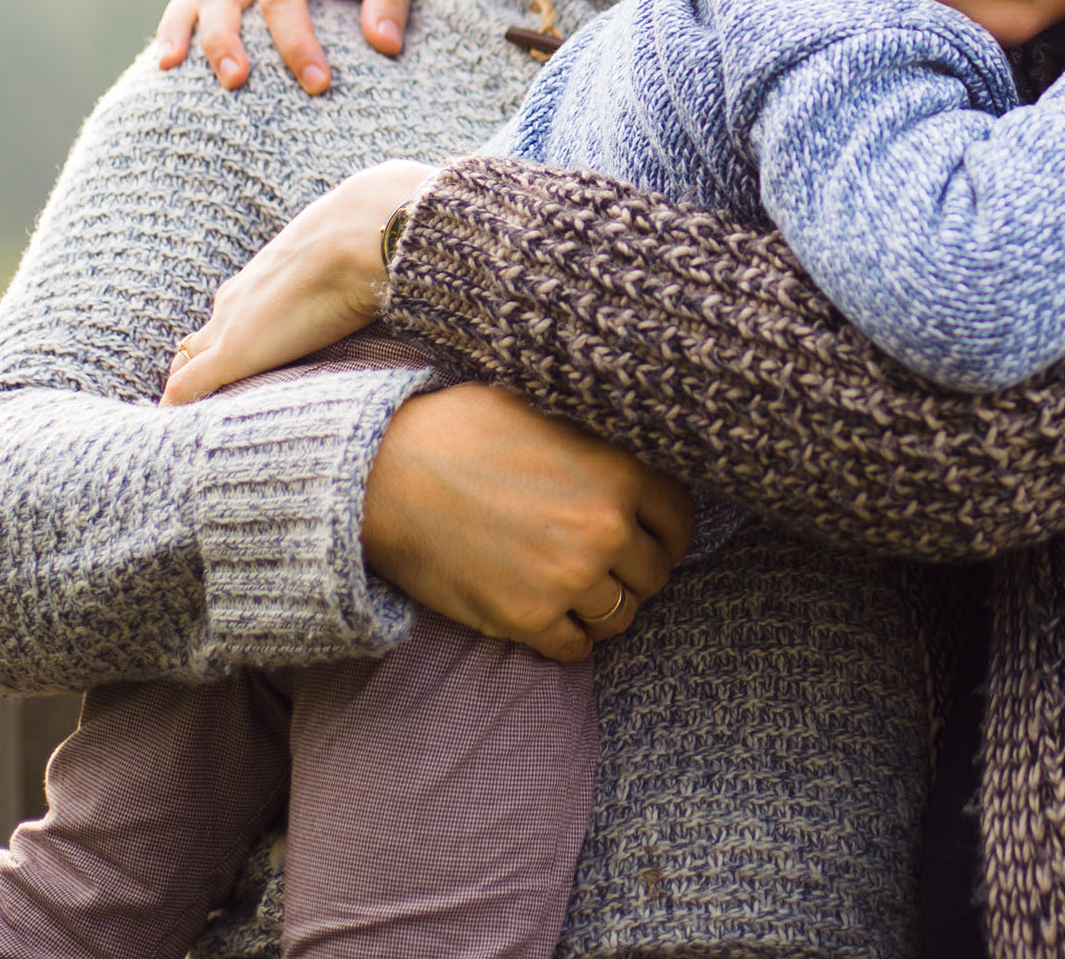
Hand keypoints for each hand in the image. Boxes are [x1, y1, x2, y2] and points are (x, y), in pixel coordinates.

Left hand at [163, 160, 434, 405]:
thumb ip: (386, 246)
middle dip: (201, 355)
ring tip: (184, 414)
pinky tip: (174, 428)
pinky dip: (179, 406)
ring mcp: (232, 325)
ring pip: (188, 358)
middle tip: (200, 388)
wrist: (373, 229)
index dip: (233, 330)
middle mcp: (242, 296)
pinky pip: (185, 388)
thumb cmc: (381, 229)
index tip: (233, 351)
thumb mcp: (373, 236)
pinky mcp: (232, 355)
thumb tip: (433, 235)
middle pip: (205, 332)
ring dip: (188, 382)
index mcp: (271, 271)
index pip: (237, 305)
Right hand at [361, 383, 696, 661]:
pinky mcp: (526, 619)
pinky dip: (570, 637)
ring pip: (621, 617)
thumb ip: (597, 451)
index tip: (647, 531)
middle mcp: (603, 531)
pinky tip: (552, 615)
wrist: (384, 473)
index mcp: (618, 474)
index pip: (680, 520)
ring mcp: (567, 580)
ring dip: (605, 605)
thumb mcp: (547, 416)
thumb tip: (626, 469)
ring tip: (578, 589)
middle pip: (656, 574)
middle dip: (635, 569)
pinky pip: (576, 648)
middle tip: (607, 562)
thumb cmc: (461, 430)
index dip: (664, 527)